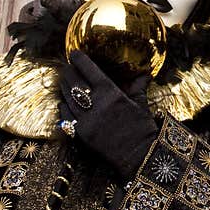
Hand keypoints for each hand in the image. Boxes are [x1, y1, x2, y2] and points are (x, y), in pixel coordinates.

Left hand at [59, 50, 157, 179]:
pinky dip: (63, 107)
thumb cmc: (143, 128)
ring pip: (67, 98)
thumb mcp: (141, 104)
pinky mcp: (80, 134)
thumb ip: (138, 87)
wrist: (139, 155)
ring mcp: (86, 120)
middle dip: (68, 72)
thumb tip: (145, 74)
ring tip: (64, 81)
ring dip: (64, 87)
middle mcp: (96, 104)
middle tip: (67, 67)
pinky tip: (65, 103)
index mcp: (111, 93)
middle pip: (74, 82)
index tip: (74, 54)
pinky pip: (65, 116)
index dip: (79, 59)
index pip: (89, 70)